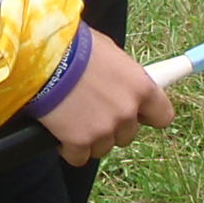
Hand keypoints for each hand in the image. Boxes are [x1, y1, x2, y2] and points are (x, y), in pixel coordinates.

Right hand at [36, 30, 174, 165]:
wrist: (40, 57)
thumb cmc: (73, 45)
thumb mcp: (108, 51)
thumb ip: (123, 73)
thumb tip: (124, 81)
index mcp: (141, 87)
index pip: (163, 116)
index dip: (148, 115)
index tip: (137, 112)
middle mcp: (127, 111)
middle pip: (128, 133)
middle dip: (112, 125)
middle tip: (92, 107)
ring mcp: (104, 129)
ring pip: (103, 147)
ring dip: (90, 136)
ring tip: (71, 114)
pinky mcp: (79, 142)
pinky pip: (78, 157)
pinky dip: (69, 147)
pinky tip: (59, 128)